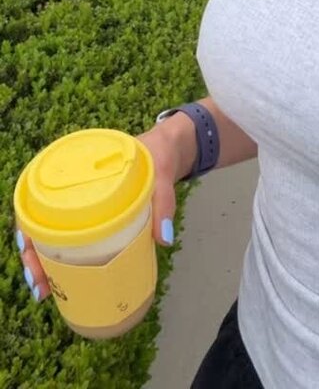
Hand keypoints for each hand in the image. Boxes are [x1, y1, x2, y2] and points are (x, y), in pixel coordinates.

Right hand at [15, 124, 178, 305]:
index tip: (29, 250)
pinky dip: (67, 257)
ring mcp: (87, 201)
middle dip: (34, 253)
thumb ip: (163, 201)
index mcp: (82, 167)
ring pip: (54, 231)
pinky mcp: (101, 215)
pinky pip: (77, 236)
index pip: (40, 195)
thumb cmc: (159, 152)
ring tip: (44, 290)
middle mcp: (77, 185)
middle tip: (39, 284)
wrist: (171, 146)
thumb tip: (163, 239)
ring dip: (46, 260)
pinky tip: (65, 279)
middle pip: (41, 220)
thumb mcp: (162, 171)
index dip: (29, 225)